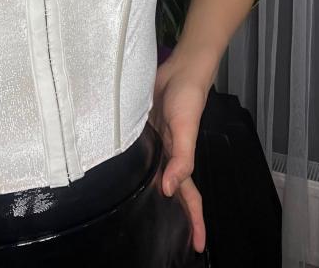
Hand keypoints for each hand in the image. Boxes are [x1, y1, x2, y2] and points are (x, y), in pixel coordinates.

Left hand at [148, 56, 207, 253]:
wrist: (178, 70)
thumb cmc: (187, 99)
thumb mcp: (185, 130)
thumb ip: (181, 159)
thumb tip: (168, 190)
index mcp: (180, 160)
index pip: (189, 198)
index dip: (195, 223)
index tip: (199, 248)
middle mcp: (167, 156)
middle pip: (169, 192)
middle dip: (170, 216)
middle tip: (160, 239)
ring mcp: (154, 144)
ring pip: (150, 175)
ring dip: (147, 194)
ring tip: (136, 214)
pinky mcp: (140, 130)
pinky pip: (136, 154)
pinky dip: (131, 168)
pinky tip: (119, 174)